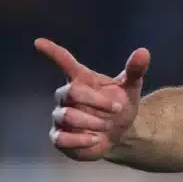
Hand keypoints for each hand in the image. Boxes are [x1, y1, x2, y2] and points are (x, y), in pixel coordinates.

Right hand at [39, 38, 149, 161]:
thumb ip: (135, 70)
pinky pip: (62, 138)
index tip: (39, 42)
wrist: (119, 134)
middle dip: (98, 101)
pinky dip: (82, 140)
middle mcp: (67, 95)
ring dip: (93, 121)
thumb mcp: (131, 87)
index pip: (65, 62)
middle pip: (73, 92)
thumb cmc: (120, 106)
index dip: (53, 52)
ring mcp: (60, 116)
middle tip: (117, 109)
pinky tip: (96, 139)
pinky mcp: (58, 137)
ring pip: (68, 116)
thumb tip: (143, 51)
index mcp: (82, 79)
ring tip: (108, 125)